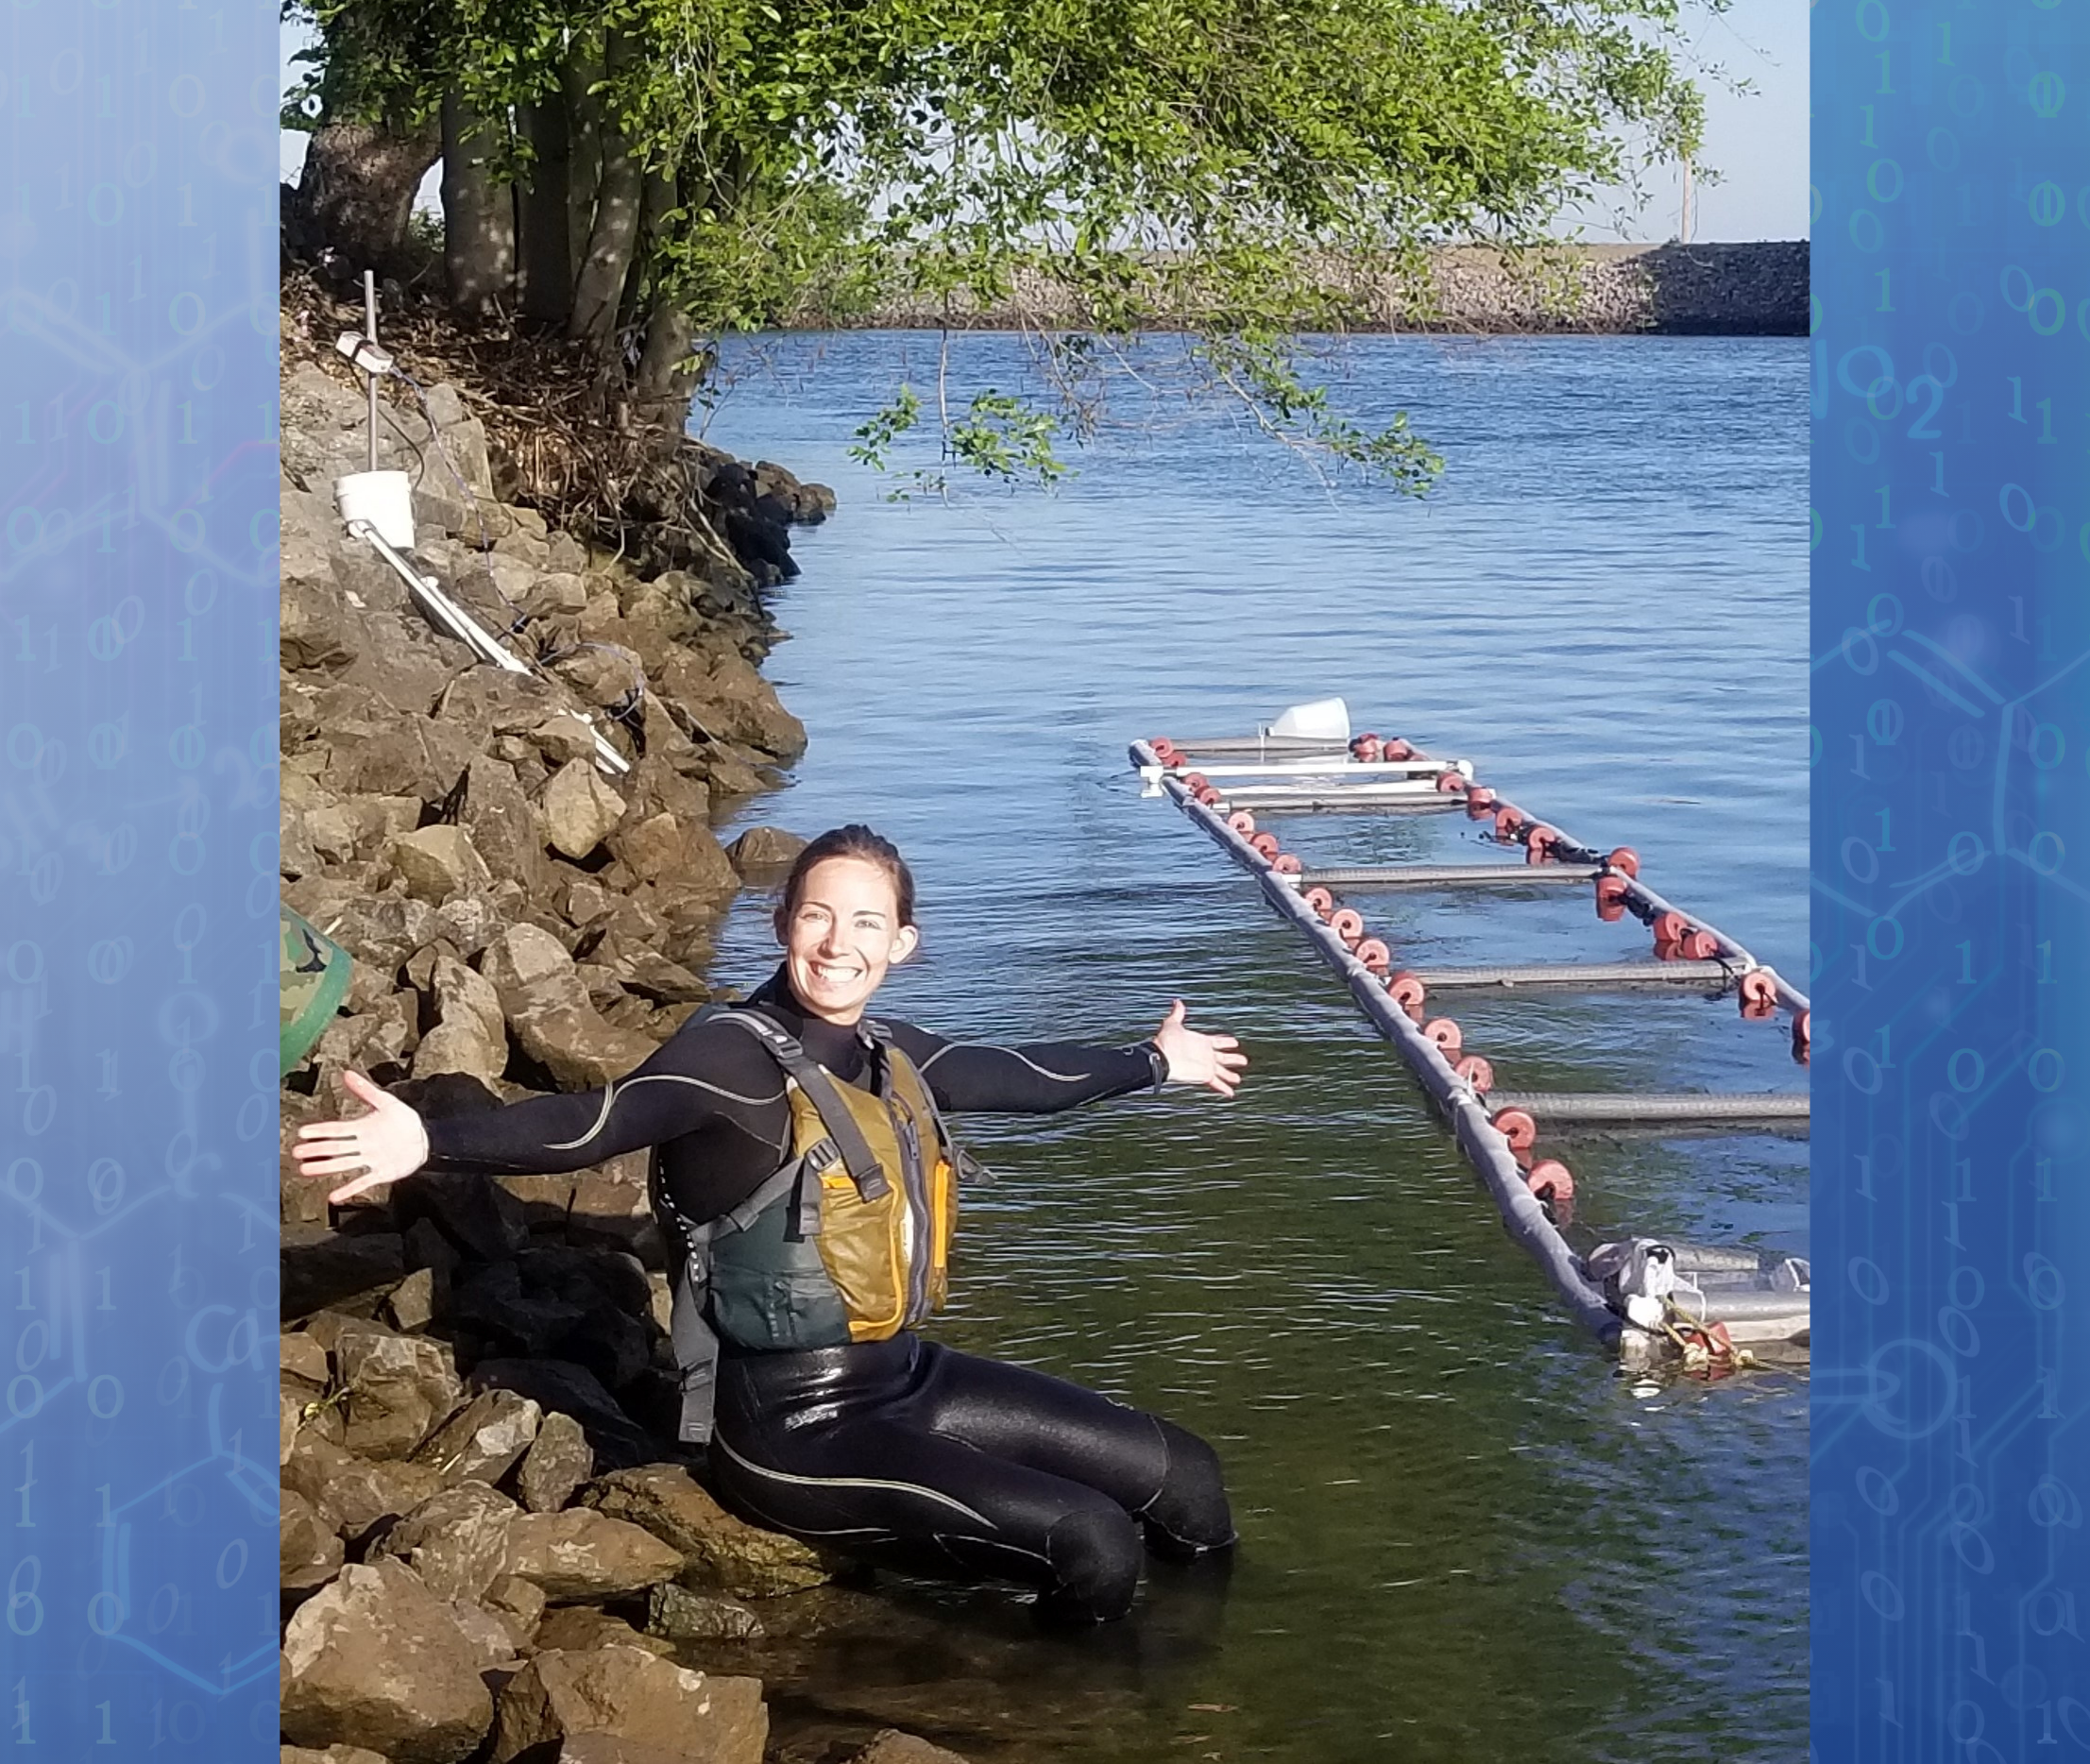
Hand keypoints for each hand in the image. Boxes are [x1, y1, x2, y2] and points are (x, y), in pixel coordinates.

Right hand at [291, 1071, 431, 1204]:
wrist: (425, 1138)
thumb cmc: (404, 1120)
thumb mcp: (386, 1102)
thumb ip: (366, 1090)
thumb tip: (347, 1073)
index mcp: (362, 1128)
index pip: (337, 1129)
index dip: (321, 1131)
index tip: (303, 1132)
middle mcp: (362, 1145)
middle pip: (336, 1147)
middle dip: (316, 1149)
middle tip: (297, 1152)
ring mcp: (370, 1159)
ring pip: (344, 1164)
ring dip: (325, 1167)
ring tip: (306, 1170)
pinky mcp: (381, 1172)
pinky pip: (363, 1181)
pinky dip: (349, 1189)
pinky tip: (334, 1196)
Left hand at [1152, 999, 1247, 1097]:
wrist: (1162, 1057)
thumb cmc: (1166, 1041)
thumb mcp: (1172, 1024)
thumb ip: (1177, 1014)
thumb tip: (1177, 1001)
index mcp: (1201, 1042)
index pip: (1218, 1042)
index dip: (1226, 1042)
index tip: (1235, 1042)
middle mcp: (1205, 1055)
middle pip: (1223, 1058)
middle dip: (1233, 1059)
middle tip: (1244, 1060)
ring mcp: (1206, 1066)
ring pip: (1223, 1072)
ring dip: (1230, 1076)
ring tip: (1238, 1079)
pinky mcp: (1204, 1076)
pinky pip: (1217, 1083)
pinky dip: (1224, 1088)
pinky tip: (1231, 1094)